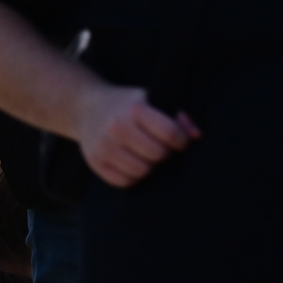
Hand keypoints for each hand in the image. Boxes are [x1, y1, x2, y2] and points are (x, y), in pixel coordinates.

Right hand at [75, 84, 200, 187]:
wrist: (85, 106)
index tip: (178, 141)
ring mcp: (103, 145)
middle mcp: (116, 126)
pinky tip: (131, 162)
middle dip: (163, 154)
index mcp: (133, 108)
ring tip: (145, 156)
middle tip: (158, 147)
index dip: (180, 141)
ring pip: (142, 171)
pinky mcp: (95, 162)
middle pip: (158, 154)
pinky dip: (132, 176)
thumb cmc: (126, 105)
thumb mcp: (150, 100)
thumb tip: (196, 136)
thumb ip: (177, 116)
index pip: (170, 133)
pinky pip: (124, 182)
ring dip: (149, 167)